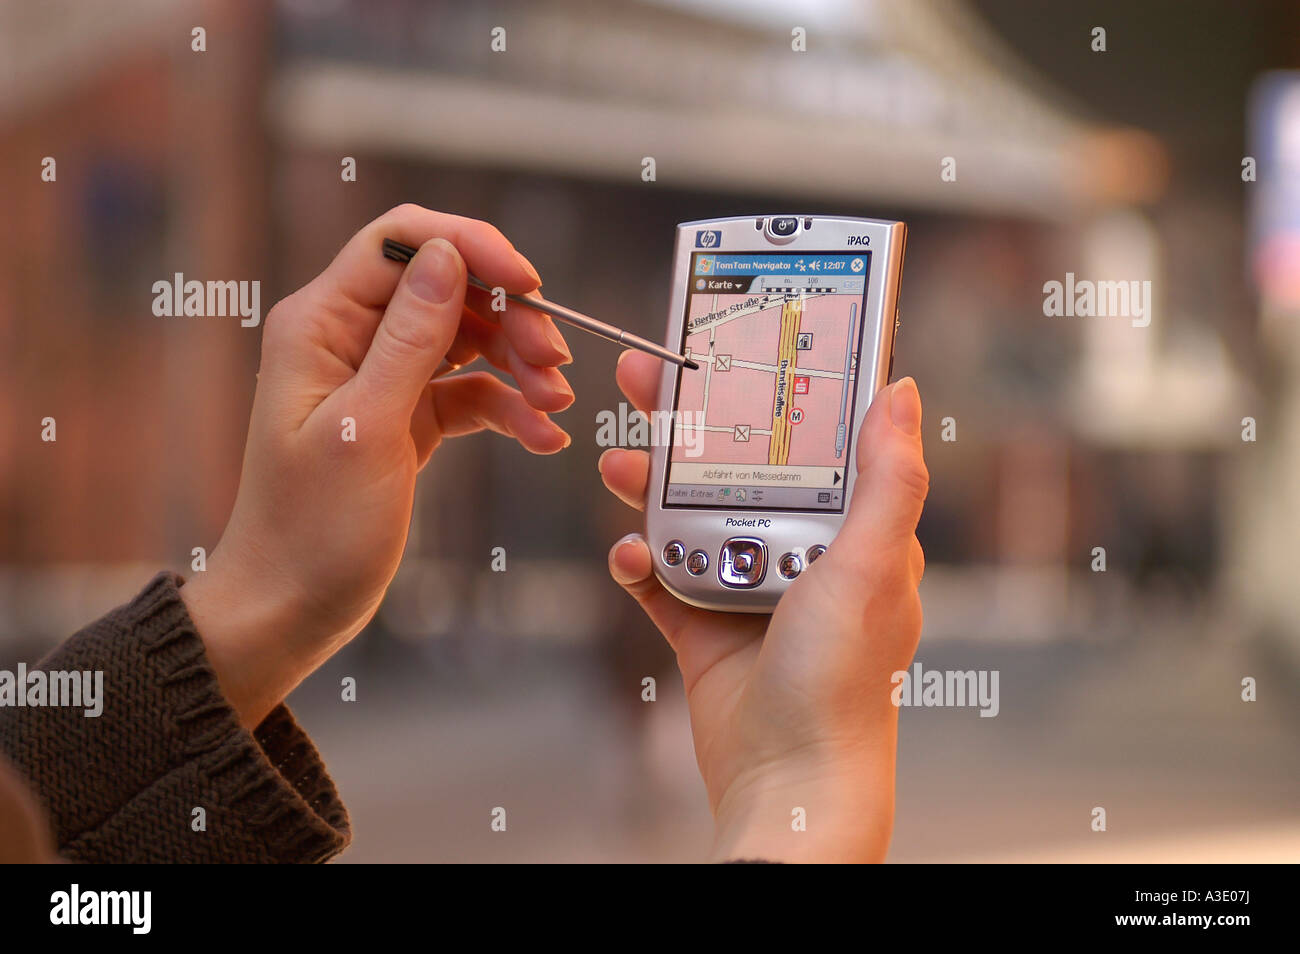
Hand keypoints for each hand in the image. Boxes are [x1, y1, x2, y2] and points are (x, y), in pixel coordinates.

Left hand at [182, 205, 572, 726]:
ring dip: (517, 365)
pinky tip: (542, 437)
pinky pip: (469, 392)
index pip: (401, 242)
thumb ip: (409, 339)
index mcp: (320, 324)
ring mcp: (381, 378)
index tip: (530, 285)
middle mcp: (349, 338)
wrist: (290, 608)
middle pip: (447, 288)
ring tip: (555, 405)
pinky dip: (507, 408)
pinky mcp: (405, 418)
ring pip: (466, 338)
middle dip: (509, 318)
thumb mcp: (365, 430)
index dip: (471, 248)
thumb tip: (448, 255)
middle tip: (553, 364)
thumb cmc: (310, 530)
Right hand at [599, 352, 927, 861]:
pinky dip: (639, 562)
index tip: (731, 347)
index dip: (771, 392)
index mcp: (850, 533)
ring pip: (690, 516)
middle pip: (736, 467)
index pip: (810, 441)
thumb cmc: (841, 682)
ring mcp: (748, 591)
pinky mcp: (704, 628)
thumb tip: (901, 390)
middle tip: (642, 378)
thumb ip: (888, 480)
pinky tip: (627, 554)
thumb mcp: (871, 567)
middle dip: (689, 425)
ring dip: (651, 488)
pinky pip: (661, 578)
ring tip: (616, 465)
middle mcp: (801, 554)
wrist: (787, 782)